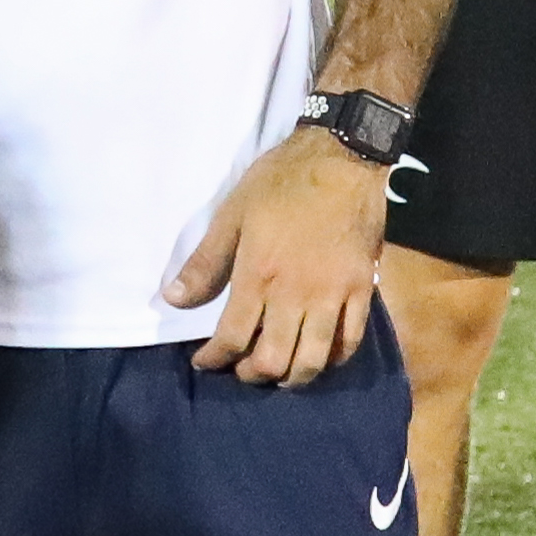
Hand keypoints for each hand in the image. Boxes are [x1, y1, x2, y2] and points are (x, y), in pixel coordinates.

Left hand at [162, 132, 389, 384]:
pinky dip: (334, 358)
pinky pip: (351, 340)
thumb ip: (205, 263)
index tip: (205, 361)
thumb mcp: (232, 215)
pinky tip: (320, 356)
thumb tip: (172, 299)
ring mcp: (333, 294)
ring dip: (292, 377)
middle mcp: (296, 293)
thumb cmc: (281, 182)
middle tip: (242, 369)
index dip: (214, 359)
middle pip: (274, 359)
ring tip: (279, 372)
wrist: (342, 157)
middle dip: (252, 374)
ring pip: (314, 360)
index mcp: (259, 275)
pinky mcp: (362, 288)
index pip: (232, 338)